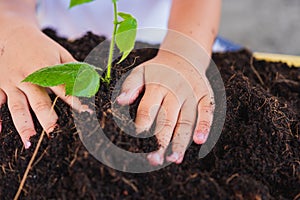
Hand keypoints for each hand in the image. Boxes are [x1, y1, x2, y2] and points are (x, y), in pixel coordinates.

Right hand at [0, 22, 87, 148]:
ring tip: (29, 141)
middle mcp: (28, 77)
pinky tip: (0, 131)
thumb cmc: (42, 46)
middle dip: (47, 118)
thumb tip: (92, 82)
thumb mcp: (61, 53)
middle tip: (54, 133)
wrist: (14, 34)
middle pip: (39, 101)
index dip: (75, 100)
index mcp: (46, 68)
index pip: (63, 88)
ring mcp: (11, 82)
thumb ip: (75, 69)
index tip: (85, 113)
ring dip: (23, 124)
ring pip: (17, 106)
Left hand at [117, 50, 214, 164]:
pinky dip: (204, 125)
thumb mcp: (141, 72)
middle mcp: (175, 91)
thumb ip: (130, 86)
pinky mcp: (205, 96)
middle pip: (167, 120)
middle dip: (160, 141)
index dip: (142, 125)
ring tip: (174, 159)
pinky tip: (199, 141)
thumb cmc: (157, 70)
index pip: (148, 109)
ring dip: (181, 140)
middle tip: (154, 160)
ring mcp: (191, 94)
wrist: (182, 56)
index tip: (137, 142)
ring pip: (186, 120)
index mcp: (157, 87)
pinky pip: (206, 111)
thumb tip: (120, 102)